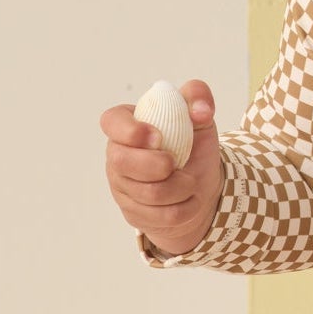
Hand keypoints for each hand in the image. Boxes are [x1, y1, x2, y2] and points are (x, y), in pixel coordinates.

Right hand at [100, 81, 223, 255]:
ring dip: (179, 188)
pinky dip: (184, 208)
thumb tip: (201, 111)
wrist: (201, 186)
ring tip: (190, 181)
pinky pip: (158, 216)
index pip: (111, 121)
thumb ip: (198, 97)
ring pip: (145, 193)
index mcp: (128, 124)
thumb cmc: (193, 146)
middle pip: (121, 162)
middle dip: (156, 165)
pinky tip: (189, 200)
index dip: (129, 130)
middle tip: (176, 163)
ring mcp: (122, 186)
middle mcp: (117, 155)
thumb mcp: (200, 117)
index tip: (157, 137)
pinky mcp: (133, 213)